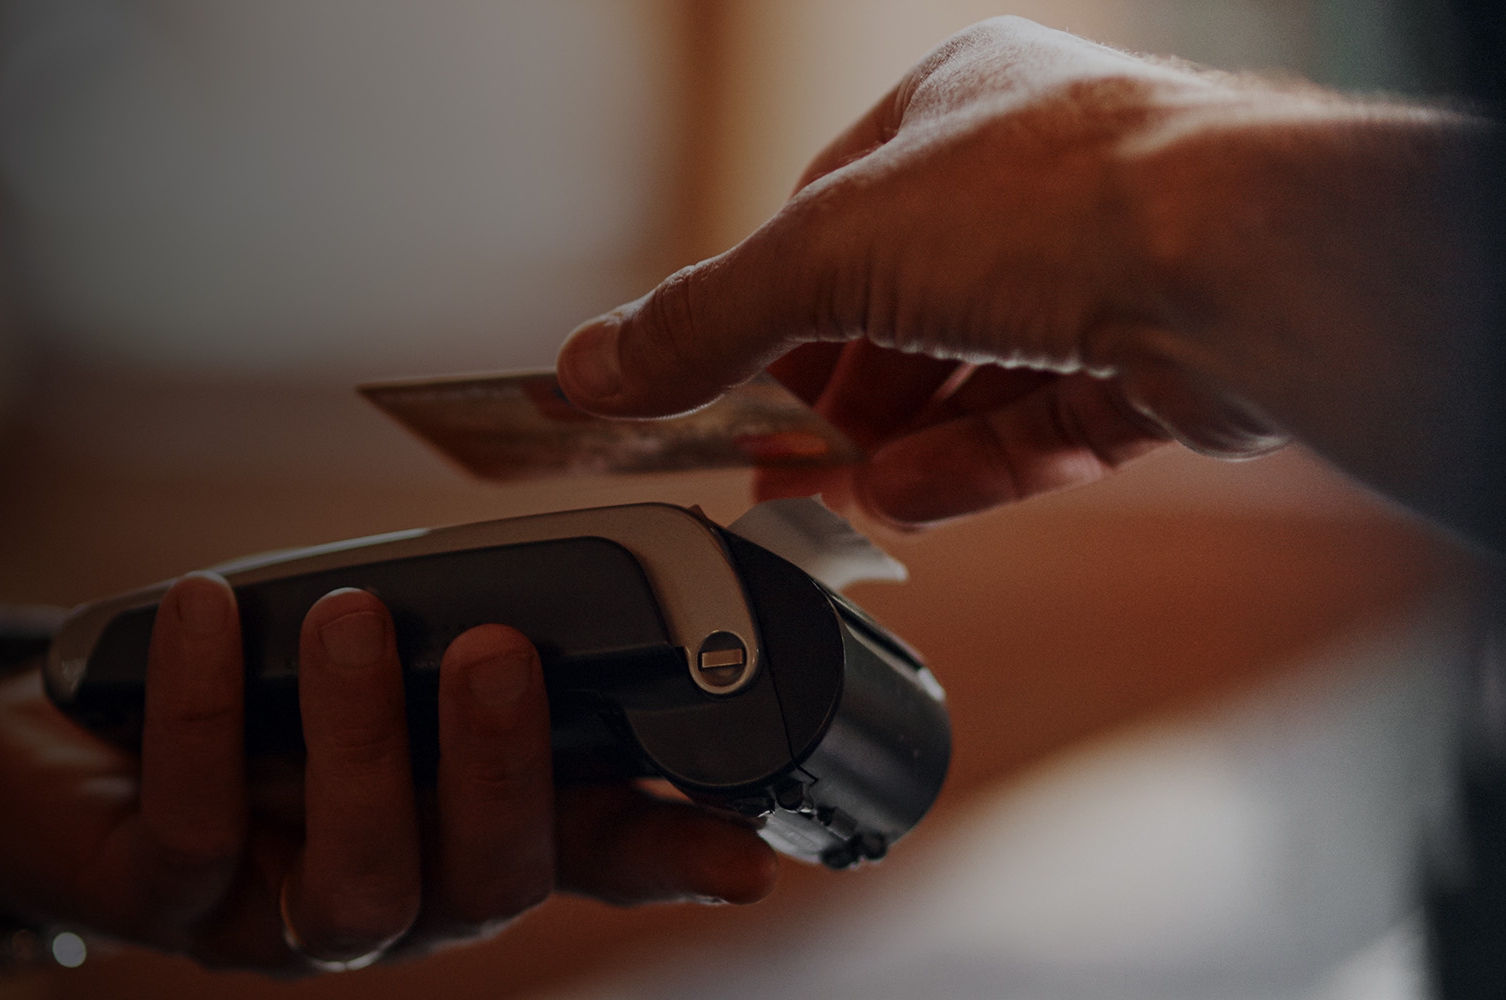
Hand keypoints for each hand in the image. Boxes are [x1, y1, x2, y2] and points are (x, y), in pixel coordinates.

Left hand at [0, 575, 776, 973]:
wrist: (50, 761)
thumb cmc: (237, 706)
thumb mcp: (365, 670)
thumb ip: (463, 661)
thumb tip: (569, 602)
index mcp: (460, 833)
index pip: (593, 859)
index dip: (674, 857)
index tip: (752, 850)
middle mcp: (392, 898)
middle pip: (486, 886)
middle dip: (504, 774)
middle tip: (505, 651)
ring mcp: (278, 918)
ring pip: (359, 890)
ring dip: (364, 749)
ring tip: (356, 620)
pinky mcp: (162, 899)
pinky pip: (191, 830)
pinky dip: (201, 713)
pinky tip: (206, 608)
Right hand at [557, 16, 1492, 529]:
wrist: (1239, 261)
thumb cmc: (1061, 193)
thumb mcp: (826, 252)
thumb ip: (706, 319)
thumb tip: (596, 365)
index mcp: (957, 105)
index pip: (830, 213)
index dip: (767, 305)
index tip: (713, 380)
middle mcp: (1042, 174)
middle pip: (904, 306)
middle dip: (835, 395)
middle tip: (775, 463)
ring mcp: (1111, 267)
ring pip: (978, 374)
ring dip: (899, 442)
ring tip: (838, 498)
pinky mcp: (1164, 357)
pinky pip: (1047, 421)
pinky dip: (975, 465)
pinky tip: (912, 500)